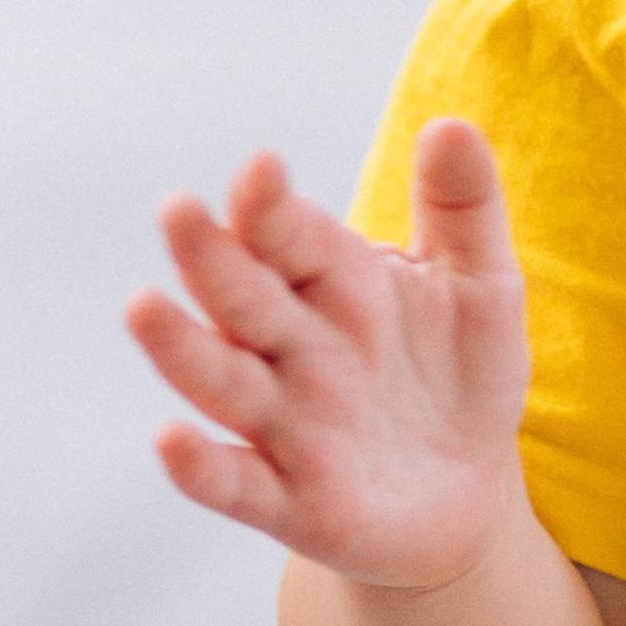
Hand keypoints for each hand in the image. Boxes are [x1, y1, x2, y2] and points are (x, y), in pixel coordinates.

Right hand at [128, 121, 531, 592]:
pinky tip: (172, 441)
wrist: (465, 493)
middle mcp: (295, 348)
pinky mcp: (290, 502)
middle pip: (244, 298)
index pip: (292, 236)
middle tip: (179, 211)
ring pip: (222, 381)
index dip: (273, 206)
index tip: (262, 168)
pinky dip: (201, 467)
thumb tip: (449, 123)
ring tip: (144, 307)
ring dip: (181, 349)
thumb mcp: (481, 285)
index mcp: (336, 284)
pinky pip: (235, 484)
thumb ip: (464, 207)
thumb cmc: (460, 374)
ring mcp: (285, 425)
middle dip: (212, 258)